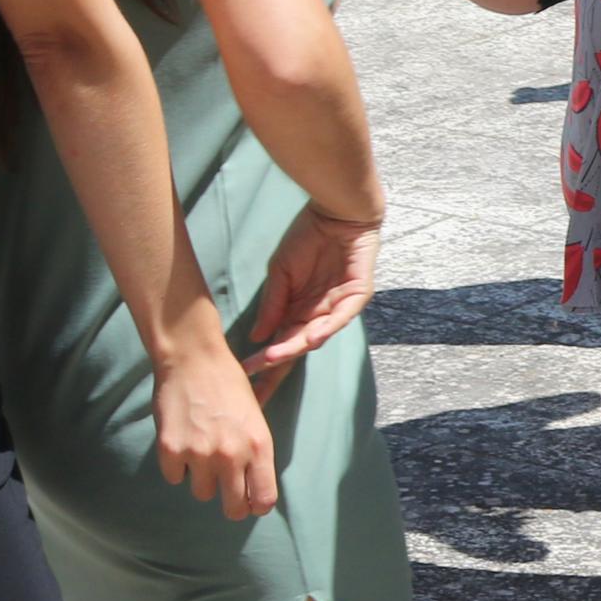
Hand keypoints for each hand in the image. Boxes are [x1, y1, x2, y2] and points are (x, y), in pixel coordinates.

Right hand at [152, 341, 279, 521]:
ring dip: (202, 479)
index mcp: (259, 446)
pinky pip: (175, 478)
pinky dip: (177, 466)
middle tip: (226, 492)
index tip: (251, 503)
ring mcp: (199, 454)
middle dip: (231, 505)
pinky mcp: (170, 450)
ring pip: (202, 494)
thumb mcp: (255, 419)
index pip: (264, 499)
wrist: (194, 360)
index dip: (257, 505)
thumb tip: (253, 491)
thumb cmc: (229, 386)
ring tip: (202, 451)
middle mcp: (231, 455)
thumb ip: (255, 454)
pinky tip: (182, 441)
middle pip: (234, 509)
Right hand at [240, 204, 381, 397]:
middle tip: (256, 388)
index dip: (263, 364)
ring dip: (294, 348)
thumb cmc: (308, 239)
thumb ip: (272, 304)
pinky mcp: (358, 294)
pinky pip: (342, 316)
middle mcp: (318, 315)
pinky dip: (326, 327)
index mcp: (299, 312)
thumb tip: (257, 337)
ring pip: (317, 335)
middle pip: (297, 348)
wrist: (337, 212)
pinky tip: (310, 338)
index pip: (280, 344)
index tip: (242, 380)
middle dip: (276, 368)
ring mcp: (339, 307)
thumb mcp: (281, 273)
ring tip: (272, 359)